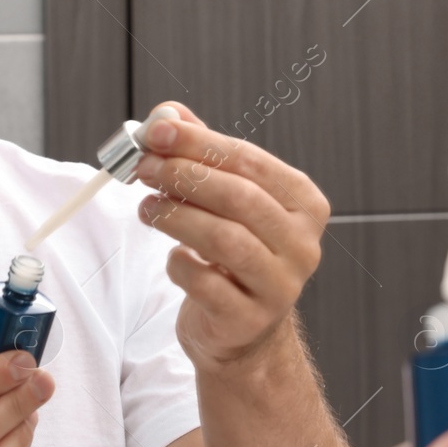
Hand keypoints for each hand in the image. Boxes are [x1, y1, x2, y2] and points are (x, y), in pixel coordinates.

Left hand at [134, 101, 329, 366]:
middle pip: (239, 198)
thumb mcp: (226, 201)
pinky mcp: (249, 319)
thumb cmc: (234, 257)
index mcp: (303, 204)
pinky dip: (179, 264)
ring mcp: (280, 285)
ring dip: (176, 217)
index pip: (250, 160)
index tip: (157, 131)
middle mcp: (302, 244)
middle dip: (183, 175)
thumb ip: (202, 154)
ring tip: (148, 208)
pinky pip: (205, 283)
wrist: (243, 330)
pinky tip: (174, 256)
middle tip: (143, 167)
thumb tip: (168, 115)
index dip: (199, 142)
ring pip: (224, 240)